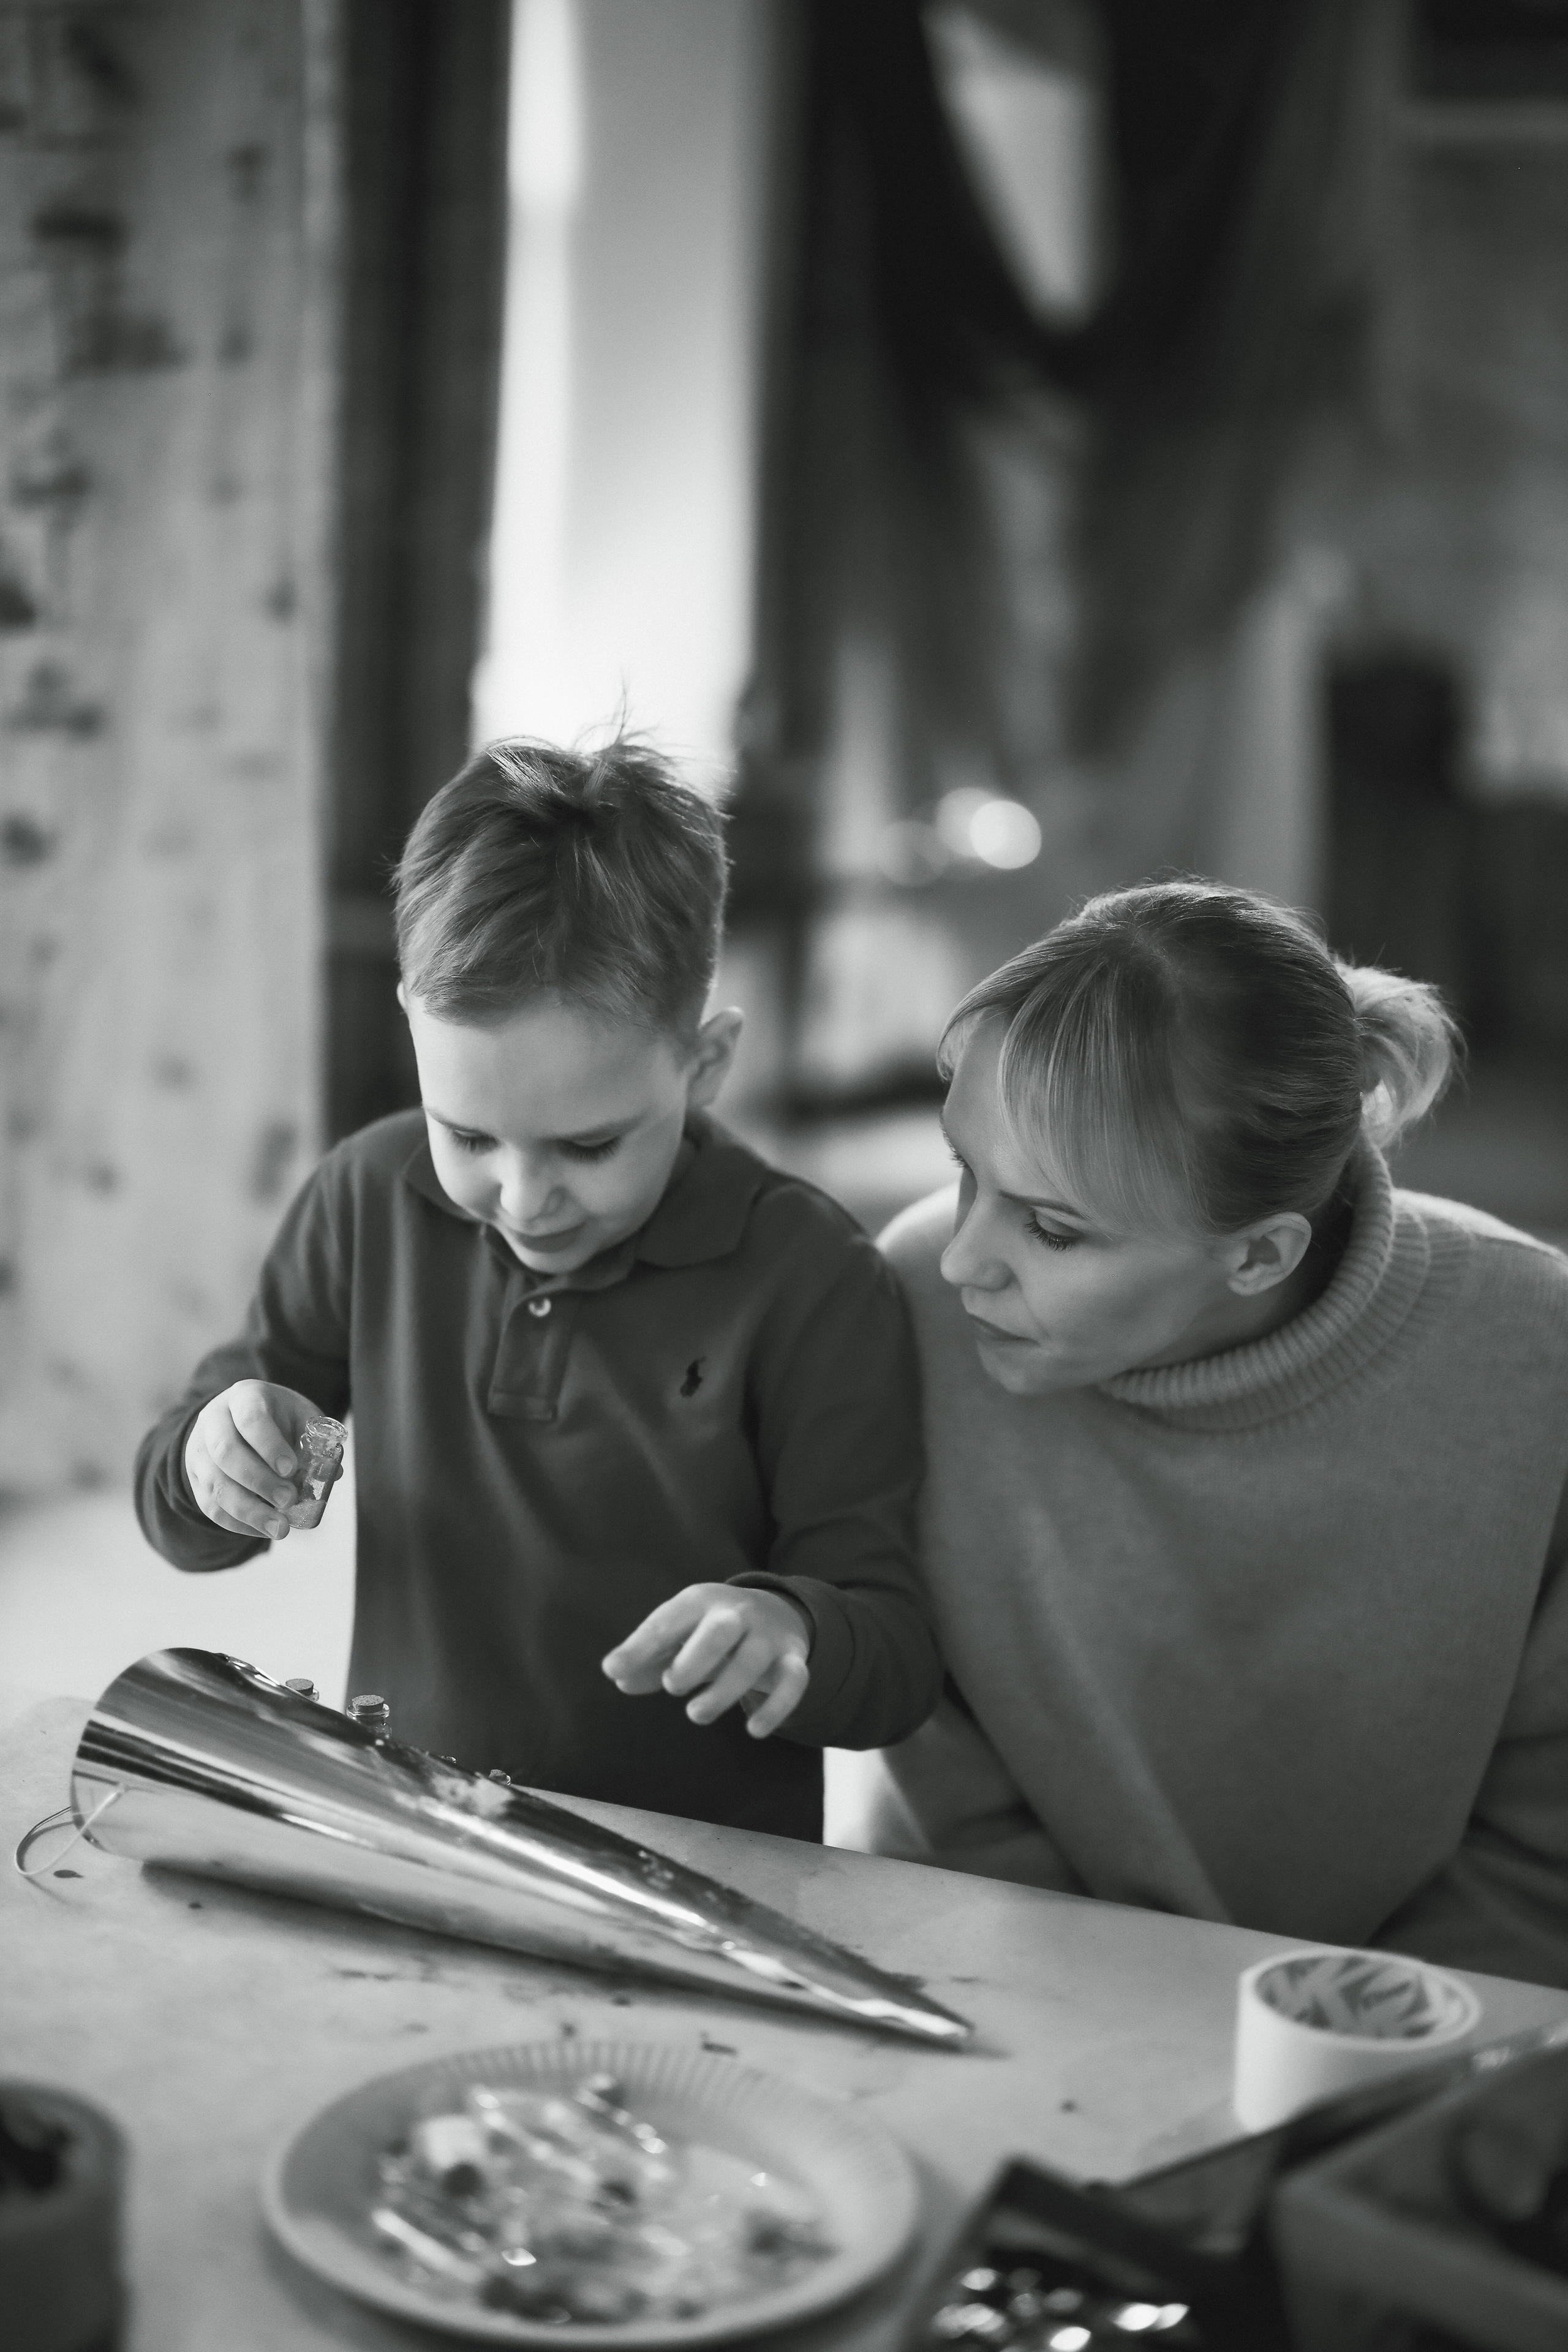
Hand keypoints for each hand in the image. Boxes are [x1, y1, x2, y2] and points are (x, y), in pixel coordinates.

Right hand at [183, 1381, 337, 1541]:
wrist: (238, 1418)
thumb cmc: (277, 1417)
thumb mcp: (300, 1415)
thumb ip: (316, 1441)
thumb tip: (332, 1474)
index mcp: (243, 1397)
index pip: (250, 1418)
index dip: (269, 1445)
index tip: (290, 1469)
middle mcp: (213, 1422)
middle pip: (226, 1453)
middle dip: (259, 1481)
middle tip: (289, 1500)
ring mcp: (199, 1452)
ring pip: (216, 1485)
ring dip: (249, 1511)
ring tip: (280, 1528)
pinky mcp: (196, 1479)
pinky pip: (211, 1506)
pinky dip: (238, 1523)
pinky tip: (264, 1530)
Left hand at [602, 1584, 812, 1738]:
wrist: (777, 1612)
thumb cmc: (709, 1630)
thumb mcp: (679, 1634)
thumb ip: (648, 1657)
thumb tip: (619, 1679)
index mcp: (701, 1601)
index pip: (669, 1620)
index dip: (640, 1646)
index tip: (613, 1671)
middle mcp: (738, 1613)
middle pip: (721, 1630)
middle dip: (694, 1659)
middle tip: (671, 1686)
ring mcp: (768, 1636)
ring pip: (752, 1661)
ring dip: (723, 1691)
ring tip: (695, 1714)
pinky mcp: (793, 1659)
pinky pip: (793, 1682)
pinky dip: (776, 1708)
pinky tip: (754, 1731)